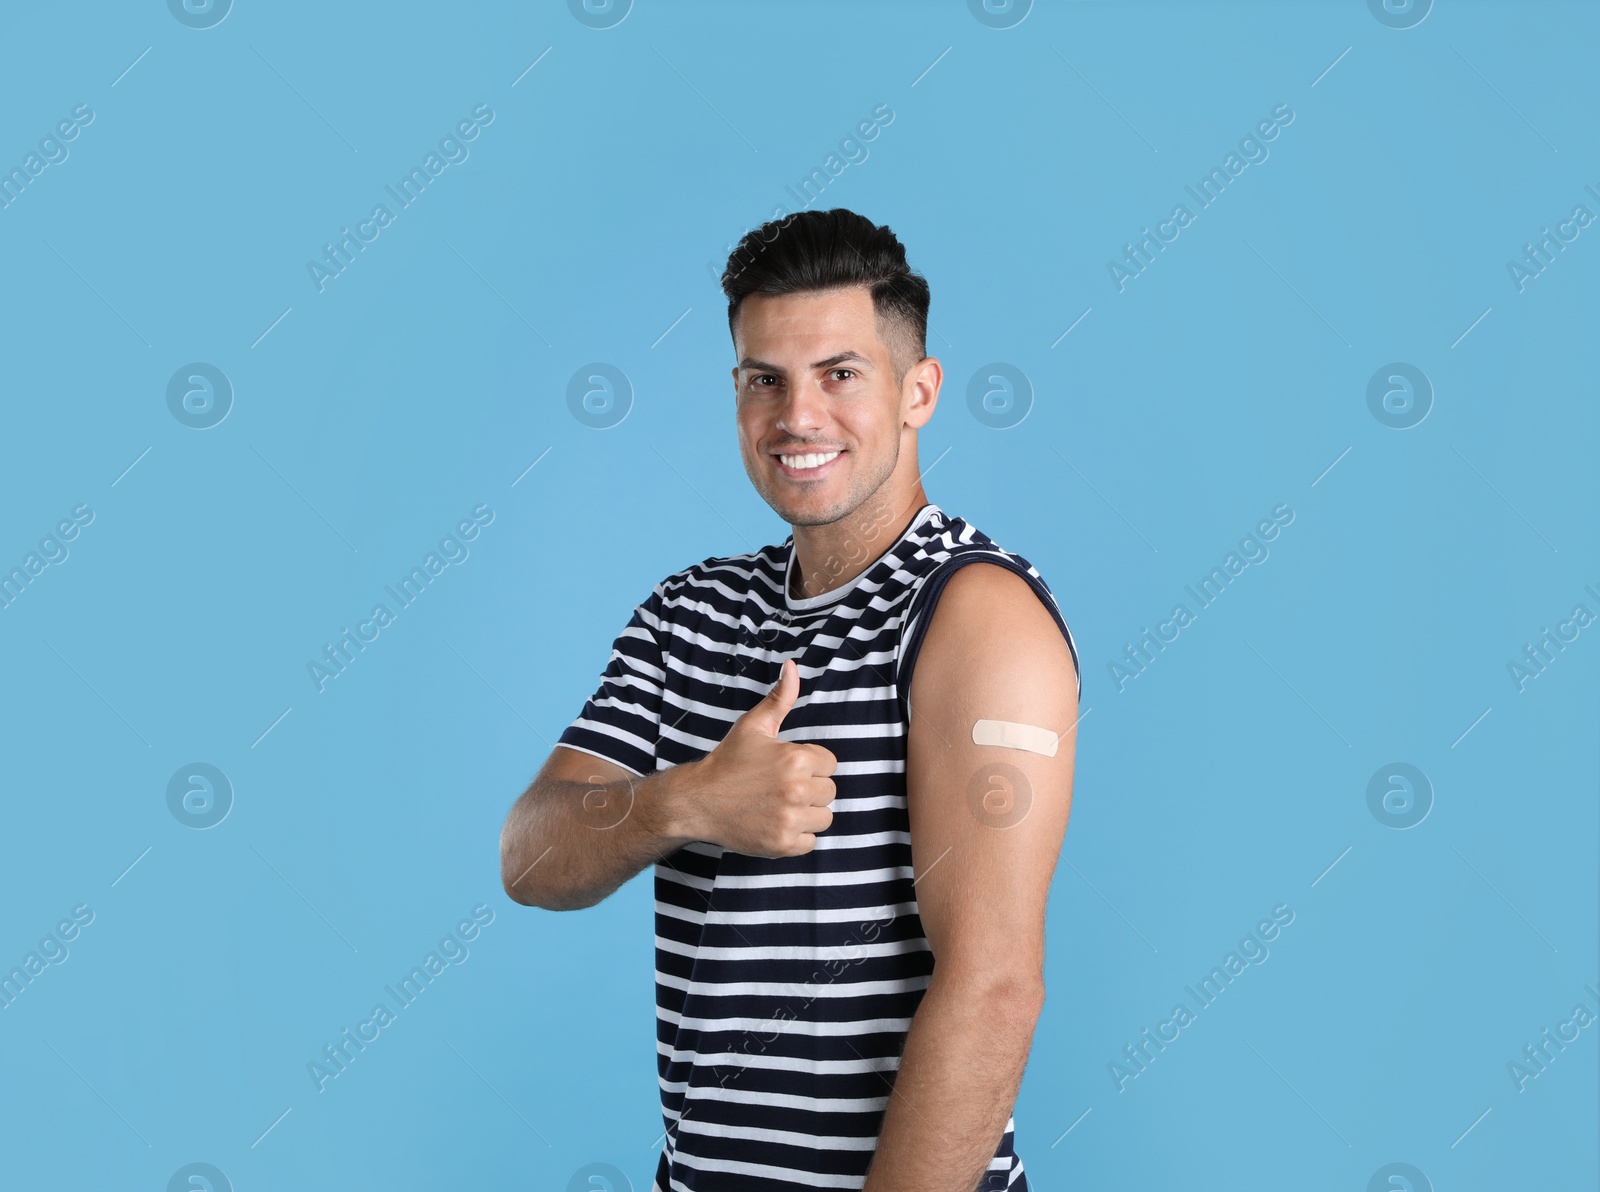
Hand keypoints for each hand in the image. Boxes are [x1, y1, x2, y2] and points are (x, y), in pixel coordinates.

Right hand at [682, 657, 836, 856]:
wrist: (697, 801)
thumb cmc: (728, 762)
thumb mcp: (753, 726)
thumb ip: (780, 699)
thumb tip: (792, 666)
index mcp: (797, 759)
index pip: (829, 764)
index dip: (809, 764)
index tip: (785, 768)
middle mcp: (797, 790)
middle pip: (829, 792)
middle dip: (810, 789)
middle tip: (779, 787)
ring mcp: (790, 819)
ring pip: (824, 817)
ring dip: (807, 813)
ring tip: (779, 805)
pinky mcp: (783, 844)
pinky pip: (811, 841)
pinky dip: (797, 836)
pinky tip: (776, 823)